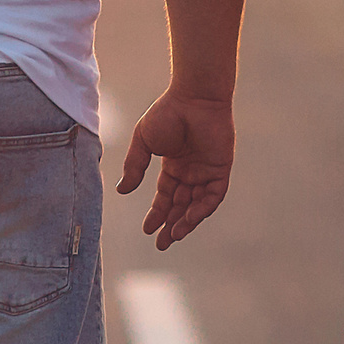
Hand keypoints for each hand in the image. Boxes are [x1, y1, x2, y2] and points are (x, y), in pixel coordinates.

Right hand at [117, 92, 233, 249]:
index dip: (157, 213)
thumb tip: (122, 191)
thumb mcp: (144, 142)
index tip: (147, 230)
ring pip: (197, 204)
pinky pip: (213, 196)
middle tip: (161, 244)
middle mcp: (191, 171)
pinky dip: (201, 209)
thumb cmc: (167, 113)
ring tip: (172, 236)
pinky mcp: (220, 169)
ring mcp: (206, 171)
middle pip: (181, 205)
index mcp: (174, 165)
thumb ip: (135, 166)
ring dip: (186, 222)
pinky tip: (188, 220)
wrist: (194, 98)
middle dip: (171, 225)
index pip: (166, 196)